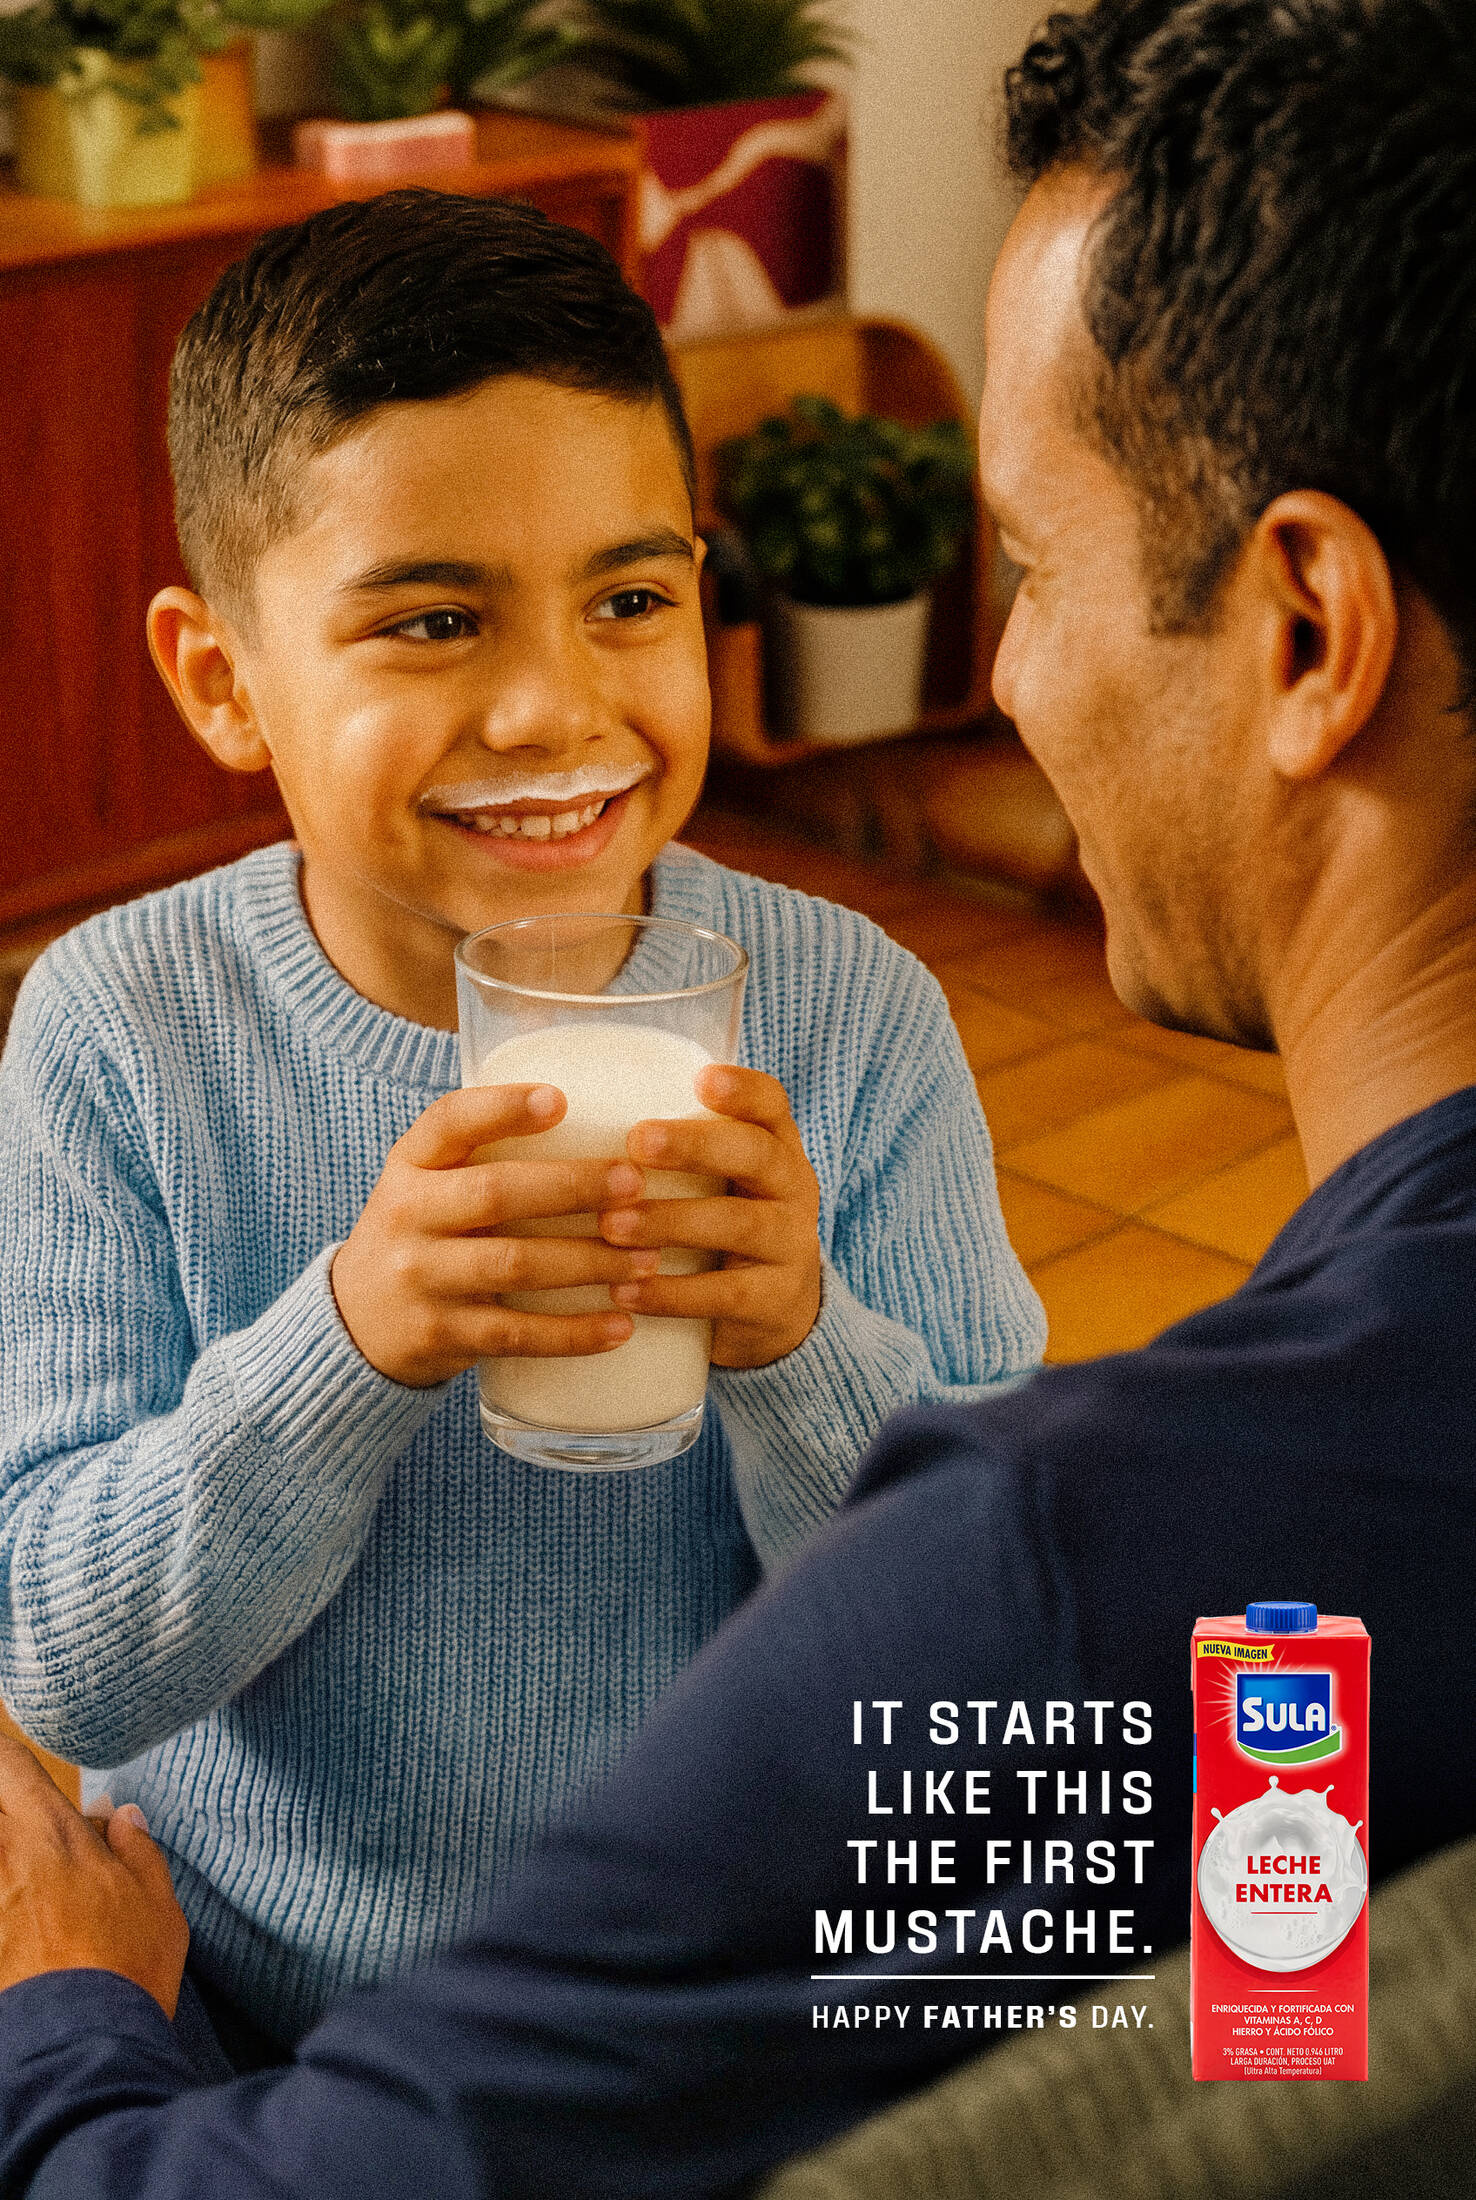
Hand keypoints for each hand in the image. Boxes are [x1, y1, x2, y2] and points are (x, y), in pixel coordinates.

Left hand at [0, 1739, 187, 2018]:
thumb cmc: (126, 1972)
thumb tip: (120, 1817)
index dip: (6, 1761)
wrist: (77, 2052)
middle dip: (5, 1812)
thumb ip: (136, 1850)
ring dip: (5, 1864)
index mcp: (50, 1836)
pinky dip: (2, 1903)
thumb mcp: (158, 1903)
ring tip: (28, 1890)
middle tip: (31, 1840)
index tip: (16, 1772)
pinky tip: (19, 1926)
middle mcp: (1, 1860)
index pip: (7, 1765)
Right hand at [332, 1084, 658, 1386]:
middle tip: (635, 1184)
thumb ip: (482, 1151)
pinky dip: (573, 1332)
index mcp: (410, 1165)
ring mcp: (422, 1279)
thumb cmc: (422, 1234)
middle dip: (573, 1186)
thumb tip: (591, 1113)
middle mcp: (408, 1216)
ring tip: (649, 1260)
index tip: (560, 1100)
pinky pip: (517, 1334)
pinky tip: (621, 1326)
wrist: (357, 1322)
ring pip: (515, 1266)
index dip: (502, 1107)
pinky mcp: (441, 1334)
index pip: (449, 1122)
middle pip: (495, 1193)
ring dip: (590, 1262)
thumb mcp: (426, 1182)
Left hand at [599, 1066, 821, 1368]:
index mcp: (775, 1147)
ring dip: (670, 1222)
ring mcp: (791, 1245)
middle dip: (696, 1146)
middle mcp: (793, 1188)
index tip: (699, 1079)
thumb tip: (558, 1105)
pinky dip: (671, 1294)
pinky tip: (623, 1291)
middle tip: (637, 1140)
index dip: (742, 1088)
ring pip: (738, 1225)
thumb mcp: (717, 1181)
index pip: (771, 1104)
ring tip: (610, 1226)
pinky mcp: (776, 1302)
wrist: (775, 1314)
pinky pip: (725, 1295)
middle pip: (756, 1154)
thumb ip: (671, 1149)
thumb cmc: (719, 1225)